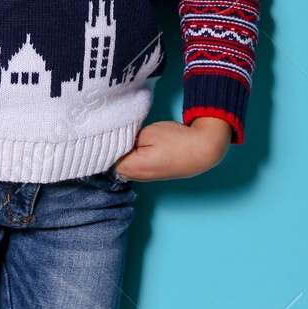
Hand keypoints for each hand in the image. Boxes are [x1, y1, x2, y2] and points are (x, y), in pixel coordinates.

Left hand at [112, 116, 232, 181]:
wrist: (203, 150)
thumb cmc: (177, 141)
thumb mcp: (147, 133)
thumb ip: (126, 139)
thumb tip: (115, 142)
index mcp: (132, 168)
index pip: (105, 158)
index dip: (105, 144)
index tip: (104, 131)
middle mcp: (136, 177)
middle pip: (113, 162)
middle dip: (112, 149)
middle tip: (114, 131)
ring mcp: (144, 177)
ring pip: (123, 163)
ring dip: (123, 152)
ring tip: (126, 135)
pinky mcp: (152, 172)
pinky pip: (134, 164)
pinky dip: (131, 155)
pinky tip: (136, 143)